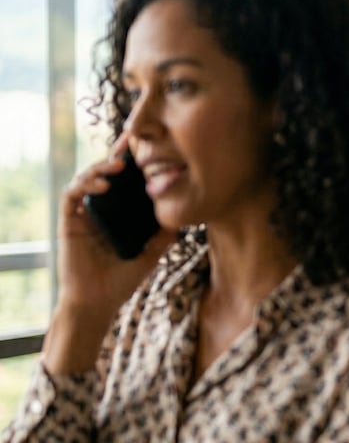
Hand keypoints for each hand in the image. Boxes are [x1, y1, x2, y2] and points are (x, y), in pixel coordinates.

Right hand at [58, 137, 174, 312]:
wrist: (98, 303)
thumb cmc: (122, 280)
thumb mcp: (153, 254)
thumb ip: (165, 234)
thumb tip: (185, 214)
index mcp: (119, 213)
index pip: (126, 181)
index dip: (134, 161)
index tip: (149, 145)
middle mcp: (101, 209)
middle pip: (106, 172)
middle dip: (118, 153)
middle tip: (133, 139)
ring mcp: (83, 214)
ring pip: (87, 177)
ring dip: (102, 166)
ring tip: (120, 163)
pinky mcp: (69, 222)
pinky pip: (73, 195)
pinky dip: (86, 184)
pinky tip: (104, 185)